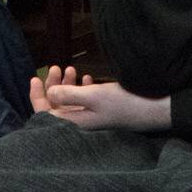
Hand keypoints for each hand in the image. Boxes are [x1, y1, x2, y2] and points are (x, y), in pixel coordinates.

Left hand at [31, 69, 170, 130]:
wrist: (156, 110)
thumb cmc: (126, 103)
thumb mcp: (94, 96)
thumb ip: (69, 95)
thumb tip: (50, 93)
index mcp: (77, 123)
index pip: (47, 114)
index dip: (37, 96)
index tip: (35, 77)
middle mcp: (83, 123)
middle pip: (58, 107)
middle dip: (53, 86)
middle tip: (56, 67)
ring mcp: (94, 119)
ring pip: (72, 102)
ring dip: (68, 85)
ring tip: (72, 69)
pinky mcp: (104, 113)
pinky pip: (85, 102)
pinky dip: (82, 89)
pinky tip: (88, 78)